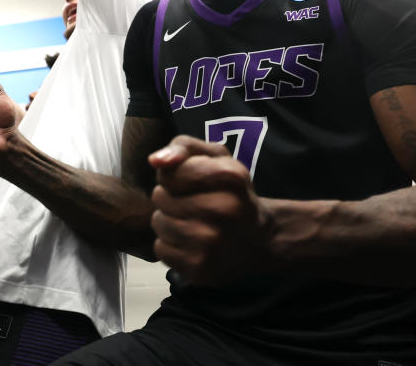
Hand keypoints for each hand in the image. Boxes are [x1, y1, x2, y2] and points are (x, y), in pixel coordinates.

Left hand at [149, 135, 273, 285]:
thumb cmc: (230, 192)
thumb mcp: (216, 157)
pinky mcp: (201, 269)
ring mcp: (213, 244)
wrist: (259, 239)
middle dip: (170, 197)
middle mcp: (225, 210)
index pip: (169, 172)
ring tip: (192, 221)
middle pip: (160, 197)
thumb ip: (184, 147)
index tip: (191, 181)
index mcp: (231, 176)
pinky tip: (191, 242)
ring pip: (158, 223)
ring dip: (168, 220)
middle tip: (193, 203)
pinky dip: (170, 244)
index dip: (174, 175)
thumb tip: (155, 160)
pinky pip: (160, 249)